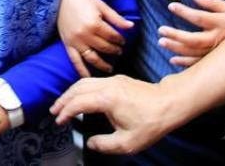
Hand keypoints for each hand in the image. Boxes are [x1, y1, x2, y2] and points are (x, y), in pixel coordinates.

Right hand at [50, 76, 177, 153]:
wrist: (171, 103)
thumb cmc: (152, 122)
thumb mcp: (128, 142)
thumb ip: (105, 144)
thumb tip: (91, 143)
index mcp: (107, 98)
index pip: (78, 103)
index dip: (66, 112)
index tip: (60, 122)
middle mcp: (107, 85)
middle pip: (77, 88)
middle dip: (63, 100)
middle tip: (54, 111)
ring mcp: (113, 80)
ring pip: (85, 82)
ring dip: (71, 92)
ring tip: (63, 103)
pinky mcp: (119, 80)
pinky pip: (93, 80)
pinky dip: (82, 88)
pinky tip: (81, 96)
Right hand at [58, 0, 133, 76]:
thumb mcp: (101, 4)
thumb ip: (116, 18)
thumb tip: (131, 26)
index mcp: (94, 24)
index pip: (112, 37)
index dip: (120, 40)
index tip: (123, 41)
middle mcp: (85, 35)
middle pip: (104, 48)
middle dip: (114, 50)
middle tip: (119, 51)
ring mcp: (75, 41)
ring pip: (92, 58)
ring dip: (102, 65)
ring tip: (110, 68)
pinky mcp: (67, 44)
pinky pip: (75, 61)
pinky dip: (81, 71)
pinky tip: (88, 77)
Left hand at [158, 0, 224, 66]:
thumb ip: (212, 2)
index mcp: (220, 24)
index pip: (199, 17)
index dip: (184, 12)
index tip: (171, 6)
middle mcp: (217, 40)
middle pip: (193, 39)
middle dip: (176, 35)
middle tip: (161, 30)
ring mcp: (216, 53)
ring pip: (194, 53)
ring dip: (176, 49)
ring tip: (162, 42)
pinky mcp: (216, 62)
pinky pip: (199, 65)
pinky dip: (185, 63)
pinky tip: (172, 60)